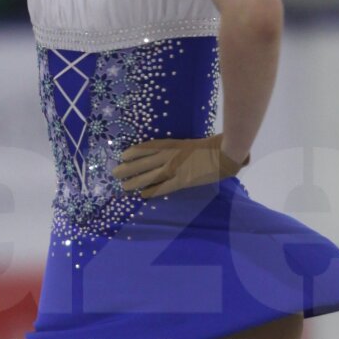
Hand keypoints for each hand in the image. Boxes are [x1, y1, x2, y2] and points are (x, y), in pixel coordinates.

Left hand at [113, 133, 249, 198]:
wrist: (224, 153)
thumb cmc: (211, 146)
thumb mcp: (190, 143)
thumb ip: (178, 148)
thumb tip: (168, 154)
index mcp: (172, 145)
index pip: (148, 147)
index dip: (134, 152)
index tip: (122, 155)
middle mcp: (170, 156)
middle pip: (144, 162)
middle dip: (128, 168)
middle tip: (114, 173)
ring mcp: (175, 169)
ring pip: (150, 176)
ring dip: (135, 181)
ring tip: (123, 186)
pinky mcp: (182, 181)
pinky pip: (164, 187)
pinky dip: (152, 191)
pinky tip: (142, 195)